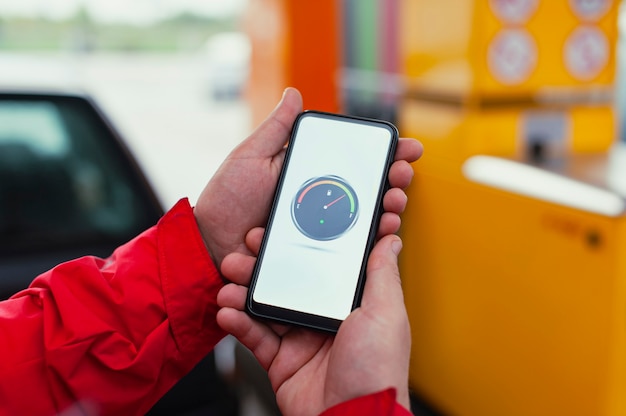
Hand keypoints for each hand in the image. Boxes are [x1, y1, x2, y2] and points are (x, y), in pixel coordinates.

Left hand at [194, 87, 422, 268]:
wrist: (210, 243)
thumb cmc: (227, 198)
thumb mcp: (250, 157)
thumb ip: (276, 129)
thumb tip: (294, 93)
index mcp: (308, 175)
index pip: (354, 161)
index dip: (383, 154)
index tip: (406, 147)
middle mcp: (319, 201)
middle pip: (367, 189)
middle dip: (393, 181)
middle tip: (402, 175)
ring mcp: (319, 228)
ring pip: (364, 218)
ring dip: (388, 209)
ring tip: (395, 202)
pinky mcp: (316, 253)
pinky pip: (349, 246)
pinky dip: (371, 240)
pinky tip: (383, 232)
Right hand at [216, 231, 411, 414]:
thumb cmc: (378, 371)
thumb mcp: (385, 313)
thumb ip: (382, 274)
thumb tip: (391, 239)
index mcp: (352, 304)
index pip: (324, 265)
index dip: (303, 245)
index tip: (282, 228)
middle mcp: (326, 318)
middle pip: (290, 281)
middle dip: (265, 264)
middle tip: (246, 250)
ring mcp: (302, 340)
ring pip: (267, 305)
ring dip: (245, 290)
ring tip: (230, 280)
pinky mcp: (282, 361)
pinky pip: (256, 336)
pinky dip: (239, 322)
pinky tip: (228, 310)